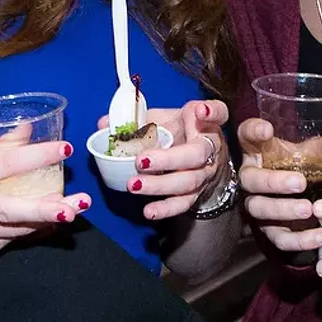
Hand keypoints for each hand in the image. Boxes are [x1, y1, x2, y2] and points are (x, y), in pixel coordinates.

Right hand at [0, 138, 91, 268]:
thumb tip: (29, 126)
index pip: (6, 163)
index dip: (36, 155)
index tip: (64, 149)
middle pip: (13, 209)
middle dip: (47, 208)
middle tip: (78, 203)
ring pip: (18, 228)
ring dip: (48, 220)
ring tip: (76, 209)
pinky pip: (14, 240)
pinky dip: (35, 231)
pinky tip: (54, 224)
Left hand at [101, 100, 229, 220]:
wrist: (202, 160)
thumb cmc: (181, 133)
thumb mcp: (165, 118)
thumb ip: (138, 119)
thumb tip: (103, 124)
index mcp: (205, 123)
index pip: (219, 113)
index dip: (212, 112)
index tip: (200, 111)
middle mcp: (211, 149)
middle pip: (196, 155)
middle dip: (168, 159)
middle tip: (140, 160)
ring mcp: (205, 173)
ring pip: (188, 181)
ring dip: (160, 185)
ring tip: (134, 185)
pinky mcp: (197, 193)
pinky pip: (183, 203)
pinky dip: (166, 208)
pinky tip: (149, 211)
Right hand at [237, 117, 321, 253]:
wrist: (302, 198)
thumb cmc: (303, 166)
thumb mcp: (315, 153)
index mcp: (258, 151)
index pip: (247, 135)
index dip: (253, 131)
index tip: (267, 130)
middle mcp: (251, 177)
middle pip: (250, 179)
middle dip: (273, 182)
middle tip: (299, 183)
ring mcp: (257, 205)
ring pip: (260, 210)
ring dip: (283, 210)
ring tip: (308, 210)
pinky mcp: (268, 230)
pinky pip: (278, 238)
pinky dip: (299, 239)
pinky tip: (319, 236)